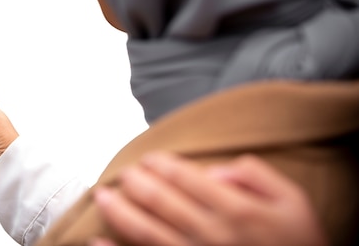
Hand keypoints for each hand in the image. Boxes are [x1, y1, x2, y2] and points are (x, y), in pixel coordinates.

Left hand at [90, 152, 327, 245]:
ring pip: (148, 232)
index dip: (162, 165)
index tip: (149, 158)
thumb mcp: (293, 201)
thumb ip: (256, 176)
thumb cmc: (300, 242)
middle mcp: (213, 234)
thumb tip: (215, 171)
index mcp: (237, 210)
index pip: (188, 179)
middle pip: (162, 202)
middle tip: (124, 172)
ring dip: (120, 212)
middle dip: (136, 183)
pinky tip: (97, 242)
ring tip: (102, 196)